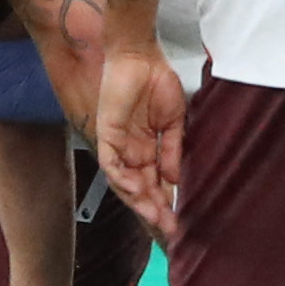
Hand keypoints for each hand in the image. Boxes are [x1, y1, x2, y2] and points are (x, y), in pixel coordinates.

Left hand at [97, 43, 187, 241]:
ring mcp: (117, 144)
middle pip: (140, 189)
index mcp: (147, 148)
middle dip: (153, 210)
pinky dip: (122, 178)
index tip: (179, 221)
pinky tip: (137, 189)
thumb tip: (175, 178)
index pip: (155, 183)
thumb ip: (173, 150)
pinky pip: (110, 163)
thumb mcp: (173, 121)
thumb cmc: (156, 81)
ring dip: (138, 200)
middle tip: (169, 229)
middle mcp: (131, 151)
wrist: (140, 56)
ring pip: (124, 182)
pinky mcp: (106, 134)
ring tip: (154, 216)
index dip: (165, 202)